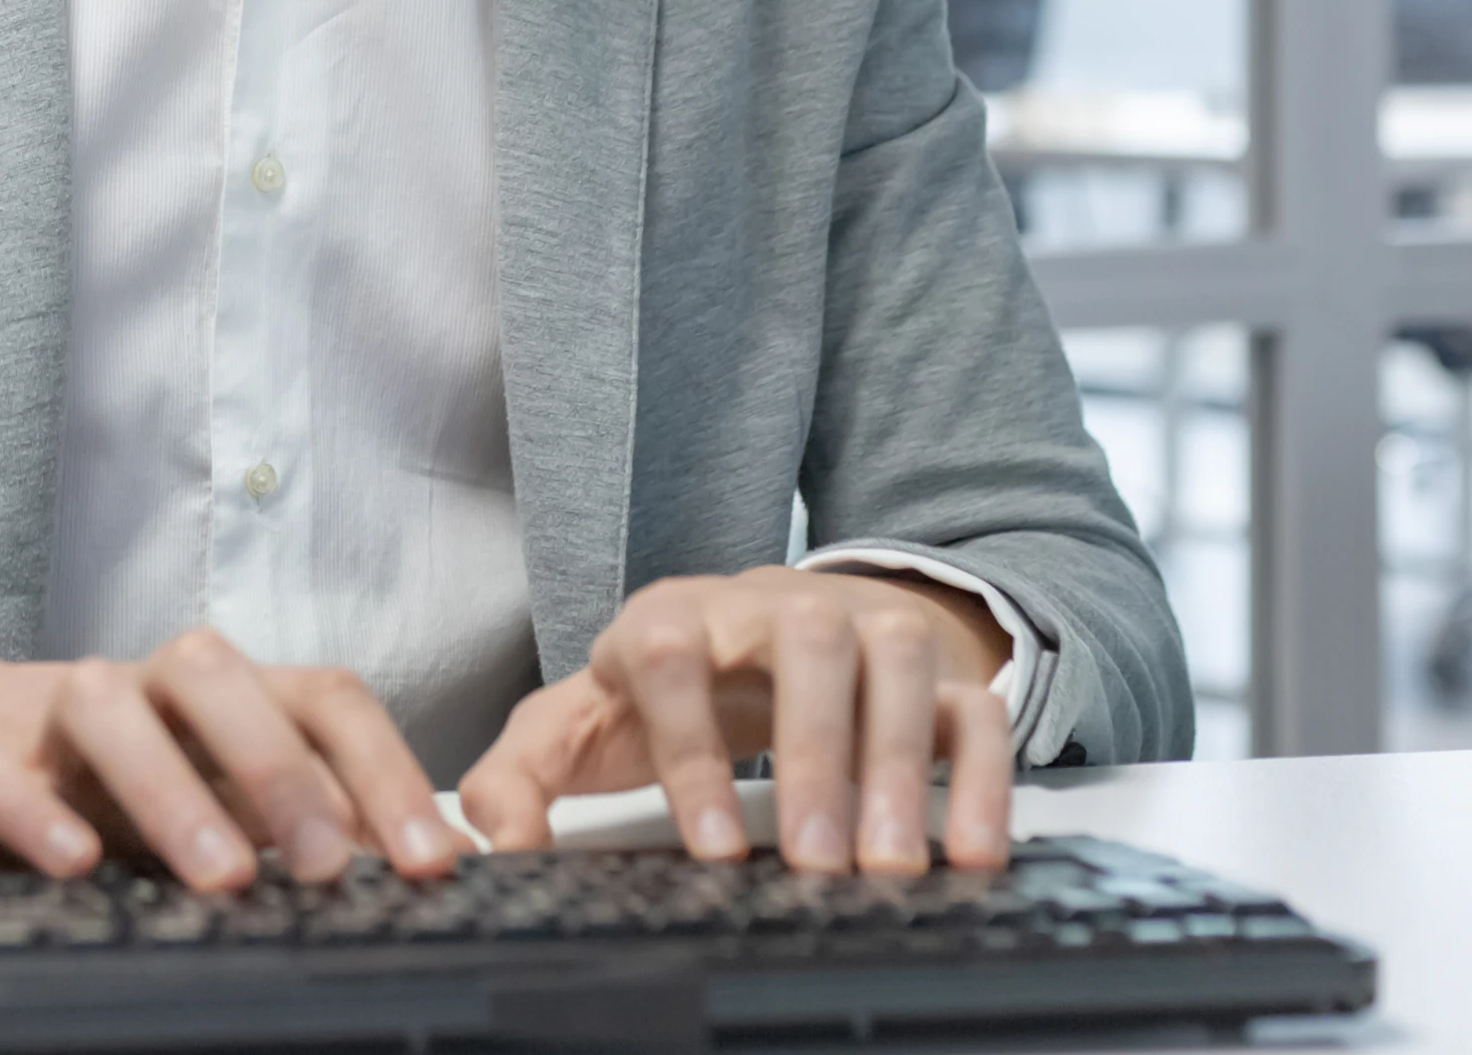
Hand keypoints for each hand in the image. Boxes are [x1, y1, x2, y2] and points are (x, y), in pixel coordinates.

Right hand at [0, 629, 463, 888]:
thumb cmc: (97, 781)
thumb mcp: (205, 799)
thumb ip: (291, 825)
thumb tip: (404, 876)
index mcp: (220, 692)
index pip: (320, 697)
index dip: (383, 772)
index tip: (432, 865)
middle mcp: (143, 681)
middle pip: (219, 677)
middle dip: (282, 769)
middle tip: (332, 870)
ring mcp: (48, 705)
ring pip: (109, 707)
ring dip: (172, 788)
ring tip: (221, 880)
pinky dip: (33, 808)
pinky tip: (74, 862)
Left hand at [457, 565, 1013, 874]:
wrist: (757, 629)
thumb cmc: (657, 689)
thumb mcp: (578, 722)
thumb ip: (521, 775)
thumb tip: (489, 838)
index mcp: (668, 617)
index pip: (668, 656)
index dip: (688, 750)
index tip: (710, 847)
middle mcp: (769, 607)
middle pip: (800, 647)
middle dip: (810, 755)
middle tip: (816, 860)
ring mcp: (859, 626)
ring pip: (890, 662)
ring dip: (895, 764)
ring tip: (886, 865)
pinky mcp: (932, 666)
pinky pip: (972, 707)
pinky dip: (982, 776)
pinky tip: (972, 852)